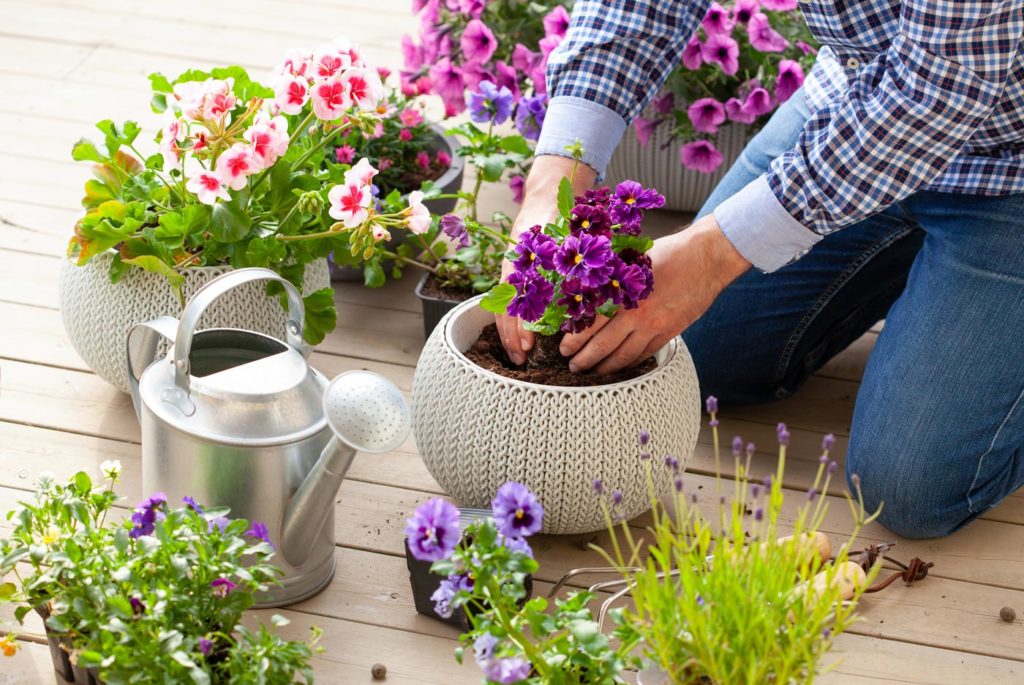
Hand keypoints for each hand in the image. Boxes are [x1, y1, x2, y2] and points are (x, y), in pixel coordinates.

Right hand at [496, 156, 595, 364]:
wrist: (545, 195)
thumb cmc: (559, 213)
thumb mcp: (569, 232)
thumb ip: (577, 255)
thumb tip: (597, 275)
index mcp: (524, 263)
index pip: (516, 303)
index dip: (521, 327)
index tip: (529, 345)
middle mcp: (514, 271)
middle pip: (506, 311)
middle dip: (512, 338)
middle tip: (522, 359)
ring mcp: (513, 274)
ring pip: (506, 308)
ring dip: (511, 334)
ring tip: (520, 355)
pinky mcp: (518, 275)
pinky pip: (511, 302)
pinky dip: (513, 322)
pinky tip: (521, 338)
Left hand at [560, 214, 751, 374]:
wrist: (707, 258)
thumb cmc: (669, 252)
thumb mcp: (633, 259)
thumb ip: (611, 279)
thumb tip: (583, 292)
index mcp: (624, 294)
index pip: (591, 324)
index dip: (575, 340)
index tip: (564, 348)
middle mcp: (638, 315)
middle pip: (604, 346)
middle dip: (585, 360)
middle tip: (573, 367)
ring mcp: (655, 327)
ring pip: (624, 357)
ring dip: (605, 368)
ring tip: (592, 373)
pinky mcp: (670, 333)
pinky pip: (645, 355)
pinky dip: (629, 364)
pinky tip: (620, 366)